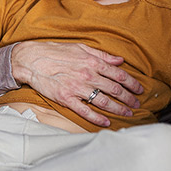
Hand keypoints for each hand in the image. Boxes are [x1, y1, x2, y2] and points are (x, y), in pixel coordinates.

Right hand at [11, 41, 142, 126]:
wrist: (31, 59)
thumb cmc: (55, 51)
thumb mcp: (80, 48)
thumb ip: (101, 55)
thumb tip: (120, 60)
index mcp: (92, 62)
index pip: (119, 74)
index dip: (132, 83)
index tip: (139, 89)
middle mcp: (88, 75)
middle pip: (115, 89)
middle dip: (129, 98)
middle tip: (137, 104)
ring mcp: (77, 88)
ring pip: (104, 101)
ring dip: (118, 109)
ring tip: (128, 113)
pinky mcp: (66, 99)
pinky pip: (85, 111)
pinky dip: (97, 118)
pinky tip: (106, 122)